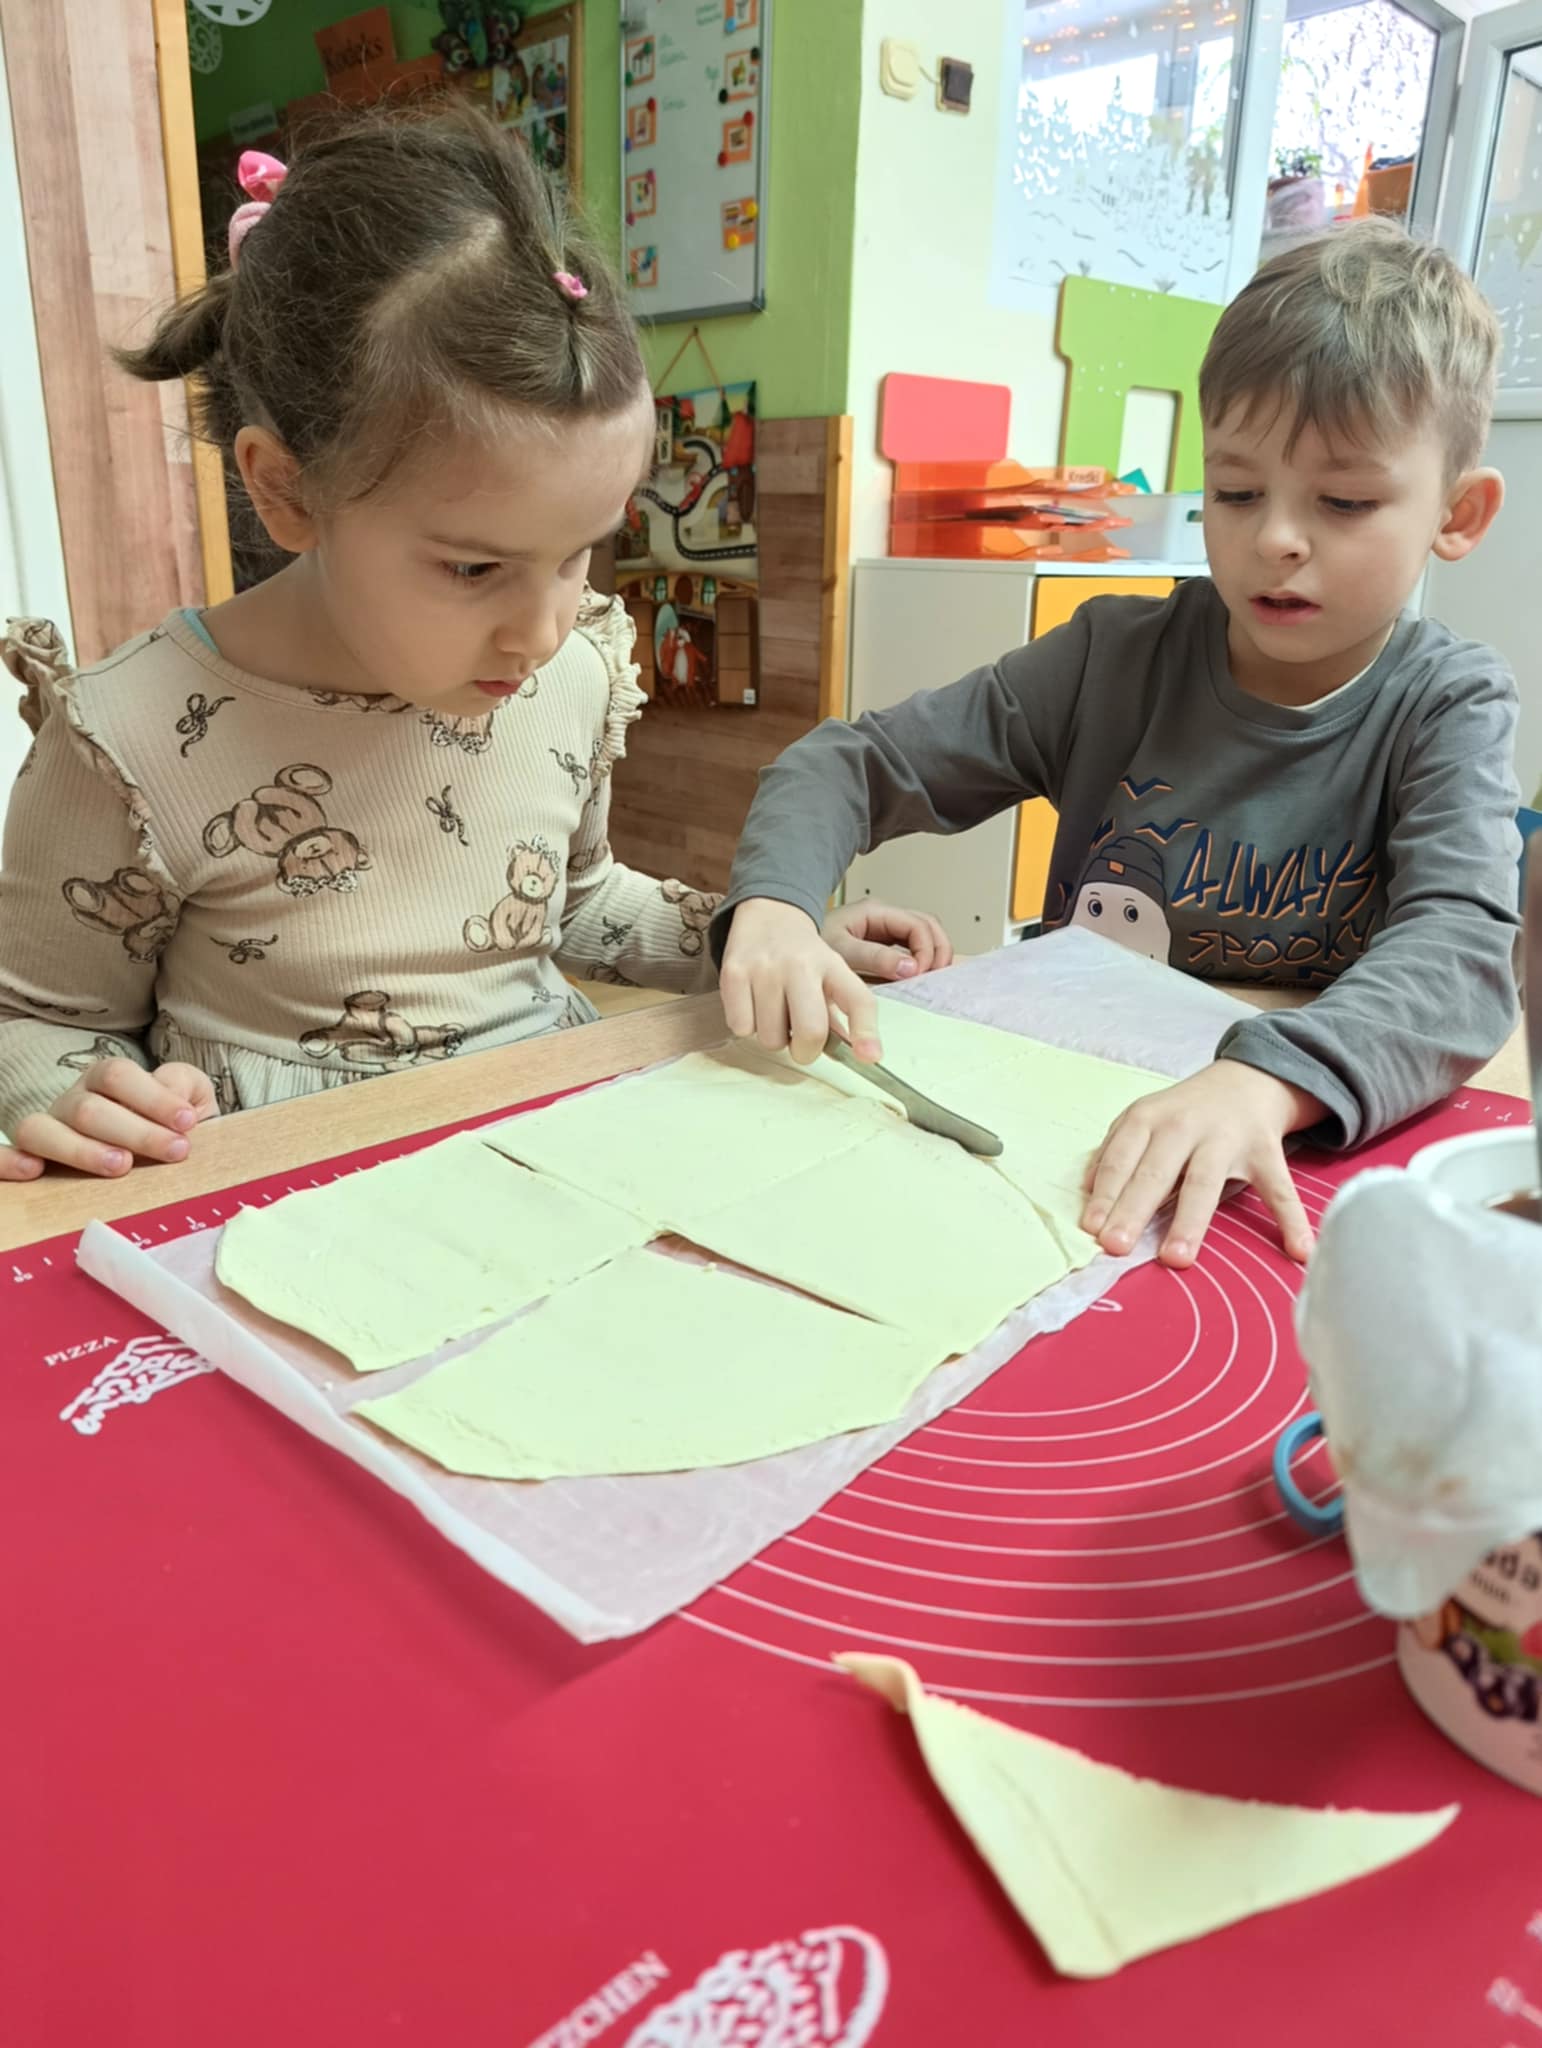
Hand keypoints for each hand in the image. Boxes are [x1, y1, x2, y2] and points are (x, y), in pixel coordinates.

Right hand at [1, 1060, 220, 1180]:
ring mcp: (48, 1130)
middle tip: (174, 1151)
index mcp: (106, 1080)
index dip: (152, 1097)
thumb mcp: (189, 1100)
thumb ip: (185, 1089)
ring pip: (42, 1130)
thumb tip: (172, 1094)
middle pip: (88, 1108)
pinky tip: (32, 1171)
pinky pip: (4, 1155)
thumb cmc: (170, 1126)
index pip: (117, 1076)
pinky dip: (7, 1162)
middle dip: (135, 1131)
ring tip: (120, 1166)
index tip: (187, 1123)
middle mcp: (72, 1101)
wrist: (156, 1153)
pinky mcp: (30, 1159)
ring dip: (80, 1149)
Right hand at [720, 897, 883, 1065]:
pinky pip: (741, 1028)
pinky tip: (754, 1004)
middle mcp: (800, 965)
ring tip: (775, 1012)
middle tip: (801, 1042)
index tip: (869, 1057)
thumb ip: (844, 1016)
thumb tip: (860, 1057)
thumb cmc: (804, 957)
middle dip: (806, 1051)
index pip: (858, 1000)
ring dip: (773, 1036)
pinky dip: (748, 1025)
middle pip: (810, 1031)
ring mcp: (764, 968)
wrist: (770, 913)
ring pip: (771, 1038)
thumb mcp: (831, 975)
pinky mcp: (733, 973)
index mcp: (833, 966)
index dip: (866, 1032)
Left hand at [821, 900, 952, 983]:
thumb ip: (874, 958)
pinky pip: (912, 949)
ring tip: (931, 979)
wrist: (790, 953)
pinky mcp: (882, 946)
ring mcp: (885, 930)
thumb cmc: (808, 946)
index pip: (917, 924)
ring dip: (933, 955)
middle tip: (935, 976)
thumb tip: (909, 967)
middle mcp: (884, 917)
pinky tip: (918, 978)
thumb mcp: (841, 951)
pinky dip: (922, 961)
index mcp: (875, 912)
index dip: (926, 949)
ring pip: (924, 936)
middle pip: (928, 925)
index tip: (920, 973)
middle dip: (938, 950)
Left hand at [1080, 1060, 1321, 1268]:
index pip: (1121, 1159)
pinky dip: (1291, 1220)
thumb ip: (1114, 1153)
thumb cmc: (1182, 1113)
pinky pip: (1278, 1191)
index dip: (1105, 1193)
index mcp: (1149, 1119)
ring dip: (1190, 1221)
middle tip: (1116, 1246)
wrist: (1246, 1080)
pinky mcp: (1265, 1153)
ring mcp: (1227, 1140)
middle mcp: (1185, 1127)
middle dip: (1134, 1209)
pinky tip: (1298, 1251)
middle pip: (1156, 1172)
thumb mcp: (1142, 1119)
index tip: (1091, 1228)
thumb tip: (1086, 1192)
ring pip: (1206, 1184)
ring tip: (1176, 1258)